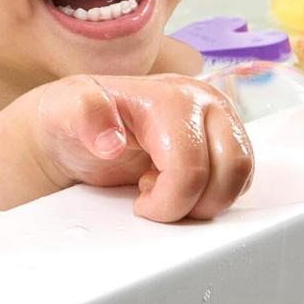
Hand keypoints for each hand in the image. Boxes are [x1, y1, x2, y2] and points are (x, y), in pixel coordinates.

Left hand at [26, 73, 253, 220]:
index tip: (140, 205)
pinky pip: (238, 179)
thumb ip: (84, 115)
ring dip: (204, 198)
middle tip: (154, 201)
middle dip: (194, 202)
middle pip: (231, 171)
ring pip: (241, 178)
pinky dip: (210, 193)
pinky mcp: (226, 140)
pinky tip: (173, 184)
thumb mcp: (62, 108)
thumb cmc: (70, 116)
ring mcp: (221, 121)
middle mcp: (207, 104)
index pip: (191, 168)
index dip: (169, 200)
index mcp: (173, 98)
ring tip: (161, 187)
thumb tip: (112, 142)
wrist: (73, 126)